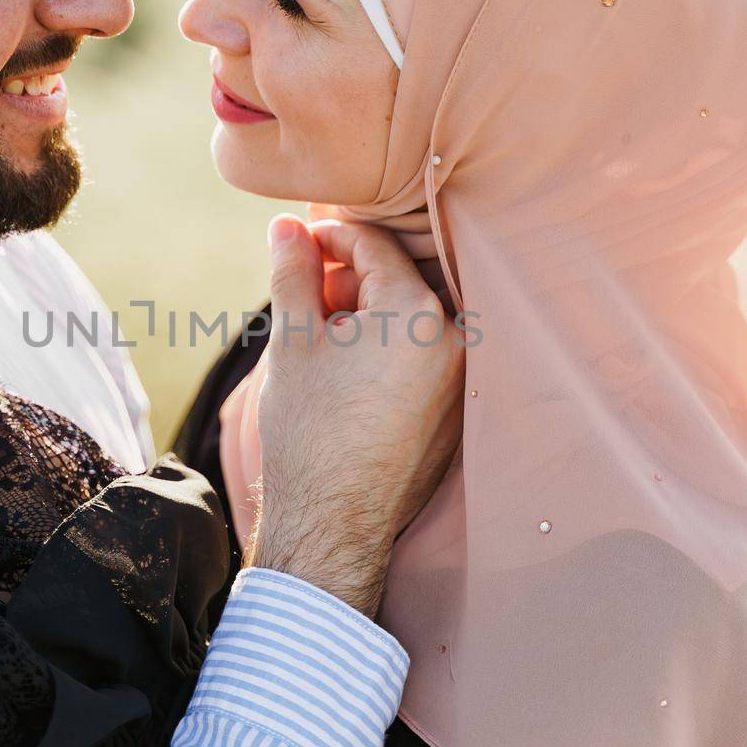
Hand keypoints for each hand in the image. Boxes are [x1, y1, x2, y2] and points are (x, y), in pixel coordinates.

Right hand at [247, 216, 465, 616]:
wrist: (333, 520)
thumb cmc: (309, 429)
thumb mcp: (293, 340)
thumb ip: (293, 272)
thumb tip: (285, 227)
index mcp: (416, 311)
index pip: (373, 244)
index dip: (328, 237)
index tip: (296, 246)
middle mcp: (454, 338)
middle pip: (399, 277)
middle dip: (349, 277)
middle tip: (304, 295)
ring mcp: (461, 376)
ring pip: (412, 317)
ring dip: (368, 312)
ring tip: (322, 336)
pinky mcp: (456, 408)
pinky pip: (424, 356)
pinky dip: (390, 348)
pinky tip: (348, 371)